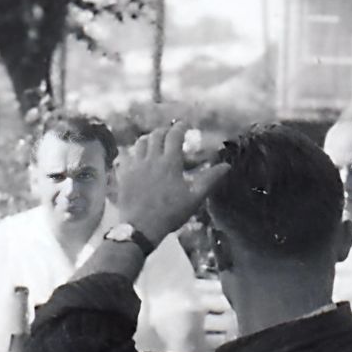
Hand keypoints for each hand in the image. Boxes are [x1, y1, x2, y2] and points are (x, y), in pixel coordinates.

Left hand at [114, 122, 231, 243]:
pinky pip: (128, 156)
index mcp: (170, 162)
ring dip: (149, 139)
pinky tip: (138, 159)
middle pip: (156, 135)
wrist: (141, 227)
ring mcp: (135, 166)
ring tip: (155, 143)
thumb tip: (226, 166)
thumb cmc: (171, 213)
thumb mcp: (194, 198)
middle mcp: (151, 159)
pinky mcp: (124, 175)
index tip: (186, 125)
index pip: (174, 136)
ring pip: (140, 143)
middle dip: (165, 131)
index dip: (181, 127)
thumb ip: (210, 180)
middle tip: (171, 134)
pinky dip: (135, 153)